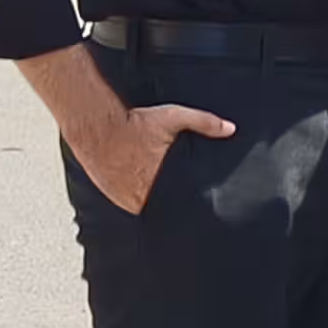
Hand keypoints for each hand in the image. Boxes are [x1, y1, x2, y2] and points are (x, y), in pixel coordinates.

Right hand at [65, 94, 236, 217]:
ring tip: (157, 193)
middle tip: (177, 197)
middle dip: (172, 204)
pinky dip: (135, 199)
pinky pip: (130, 205)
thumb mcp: (173, 118)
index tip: (196, 206)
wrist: (97, 127)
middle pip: (165, 209)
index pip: (180, 204)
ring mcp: (124, 200)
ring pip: (146, 208)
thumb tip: (230, 128)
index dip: (188, 205)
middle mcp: (141, 197)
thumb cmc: (135, 124)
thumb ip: (204, 122)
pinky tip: (139, 189)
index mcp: (161, 183)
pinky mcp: (113, 198)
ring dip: (152, 202)